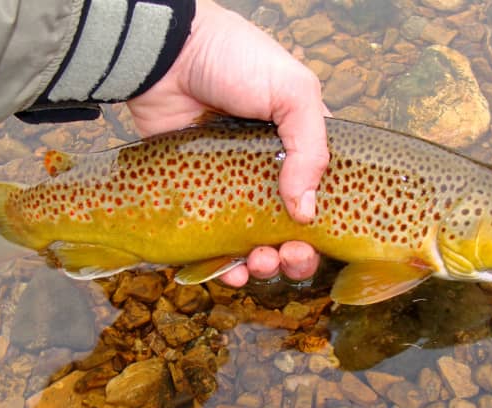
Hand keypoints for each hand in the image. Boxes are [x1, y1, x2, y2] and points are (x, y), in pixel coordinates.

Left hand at [127, 0, 327, 285]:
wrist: (168, 54)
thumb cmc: (236, 61)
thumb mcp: (292, 90)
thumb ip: (310, 148)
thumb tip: (306, 211)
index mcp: (299, 148)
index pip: (322, 197)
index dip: (324, 227)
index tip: (316, 241)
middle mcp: (268, 172)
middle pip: (290, 228)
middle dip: (295, 254)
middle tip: (289, 256)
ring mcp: (232, 186)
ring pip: (253, 240)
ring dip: (263, 264)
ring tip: (259, 264)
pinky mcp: (197, 194)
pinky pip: (213, 239)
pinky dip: (224, 261)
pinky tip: (231, 269)